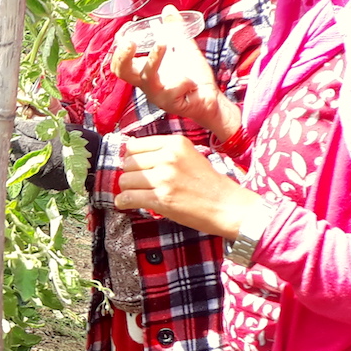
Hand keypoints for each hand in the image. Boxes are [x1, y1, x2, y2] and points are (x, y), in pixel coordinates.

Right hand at [108, 20, 240, 142]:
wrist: (211, 99)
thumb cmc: (193, 76)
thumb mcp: (184, 48)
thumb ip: (175, 30)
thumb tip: (168, 8)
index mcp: (145, 71)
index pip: (121, 62)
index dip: (118, 47)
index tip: (124, 30)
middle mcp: (147, 84)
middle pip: (122, 72)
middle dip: (122, 56)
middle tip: (129, 41)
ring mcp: (158, 95)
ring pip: (148, 78)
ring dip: (154, 58)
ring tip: (163, 43)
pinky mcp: (172, 104)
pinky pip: (176, 87)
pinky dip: (187, 80)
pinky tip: (193, 83)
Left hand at [111, 136, 265, 238]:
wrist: (227, 206)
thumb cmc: (209, 184)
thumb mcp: (189, 156)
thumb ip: (164, 152)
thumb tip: (131, 150)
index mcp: (175, 143)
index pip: (134, 145)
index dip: (131, 158)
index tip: (134, 167)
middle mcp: (168, 157)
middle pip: (128, 163)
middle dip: (129, 174)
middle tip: (137, 184)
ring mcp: (164, 178)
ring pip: (125, 180)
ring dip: (126, 189)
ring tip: (136, 194)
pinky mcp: (161, 198)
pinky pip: (129, 197)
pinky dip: (124, 202)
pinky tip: (126, 203)